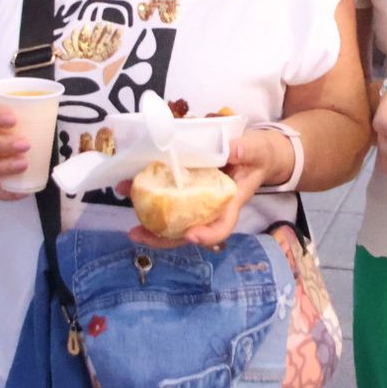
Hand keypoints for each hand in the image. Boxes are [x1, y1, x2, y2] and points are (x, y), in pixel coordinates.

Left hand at [125, 128, 284, 249]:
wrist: (257, 154)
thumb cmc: (259, 154)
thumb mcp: (259, 149)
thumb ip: (248, 150)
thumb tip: (233, 150)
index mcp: (232, 201)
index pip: (222, 226)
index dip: (207, 235)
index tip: (191, 235)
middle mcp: (212, 207)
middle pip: (188, 232)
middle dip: (162, 238)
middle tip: (138, 234)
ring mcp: (198, 201)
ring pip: (174, 219)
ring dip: (149, 218)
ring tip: (126, 207)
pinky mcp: (188, 189)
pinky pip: (169, 199)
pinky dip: (150, 195)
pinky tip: (131, 186)